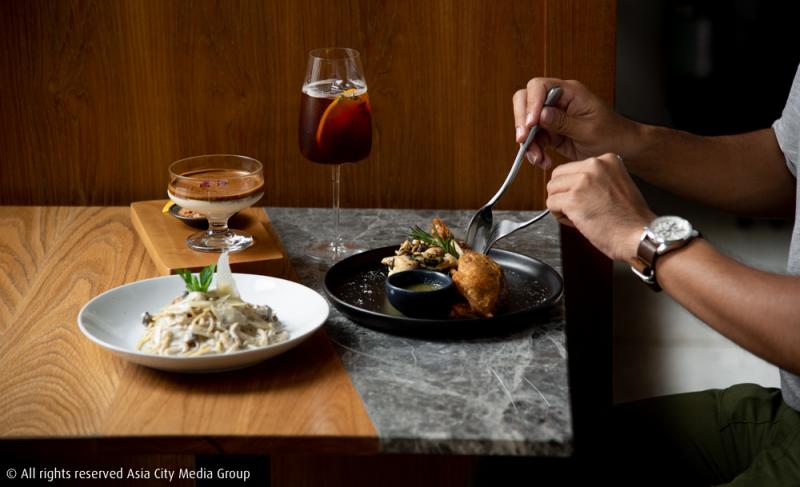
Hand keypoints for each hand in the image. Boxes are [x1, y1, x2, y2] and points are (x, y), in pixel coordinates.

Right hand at [512, 78, 636, 168]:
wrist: (620, 149)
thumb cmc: (611, 135)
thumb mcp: (589, 130)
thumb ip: (564, 122)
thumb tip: (541, 115)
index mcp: (570, 92)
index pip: (539, 87)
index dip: (531, 103)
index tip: (531, 124)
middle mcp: (557, 100)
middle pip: (525, 101)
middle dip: (521, 122)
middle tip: (523, 140)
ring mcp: (552, 116)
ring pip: (526, 124)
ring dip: (528, 143)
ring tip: (538, 158)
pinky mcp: (550, 132)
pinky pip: (533, 139)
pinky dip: (534, 151)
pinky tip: (543, 161)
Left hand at [546, 153, 654, 261]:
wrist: (640, 235)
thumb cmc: (630, 219)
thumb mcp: (617, 184)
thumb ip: (596, 179)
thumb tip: (572, 184)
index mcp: (607, 160)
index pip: (572, 168)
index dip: (575, 187)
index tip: (588, 199)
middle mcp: (594, 166)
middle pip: (558, 176)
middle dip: (563, 194)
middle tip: (579, 209)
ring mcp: (582, 182)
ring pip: (551, 190)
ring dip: (560, 205)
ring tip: (579, 216)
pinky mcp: (573, 199)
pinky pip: (550, 205)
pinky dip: (559, 216)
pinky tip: (577, 222)